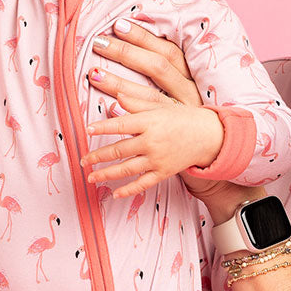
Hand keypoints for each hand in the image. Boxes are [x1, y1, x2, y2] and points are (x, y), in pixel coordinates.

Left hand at [83, 20, 243, 205]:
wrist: (208, 135)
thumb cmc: (182, 117)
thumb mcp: (160, 105)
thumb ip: (137, 102)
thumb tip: (116, 97)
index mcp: (149, 122)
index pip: (120, 125)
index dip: (102, 127)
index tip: (87, 130)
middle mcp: (151, 141)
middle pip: (119, 150)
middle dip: (98, 156)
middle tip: (83, 160)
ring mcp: (157, 159)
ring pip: (127, 169)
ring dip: (106, 174)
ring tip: (91, 177)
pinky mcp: (163, 172)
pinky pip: (143, 183)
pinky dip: (128, 190)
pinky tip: (115, 194)